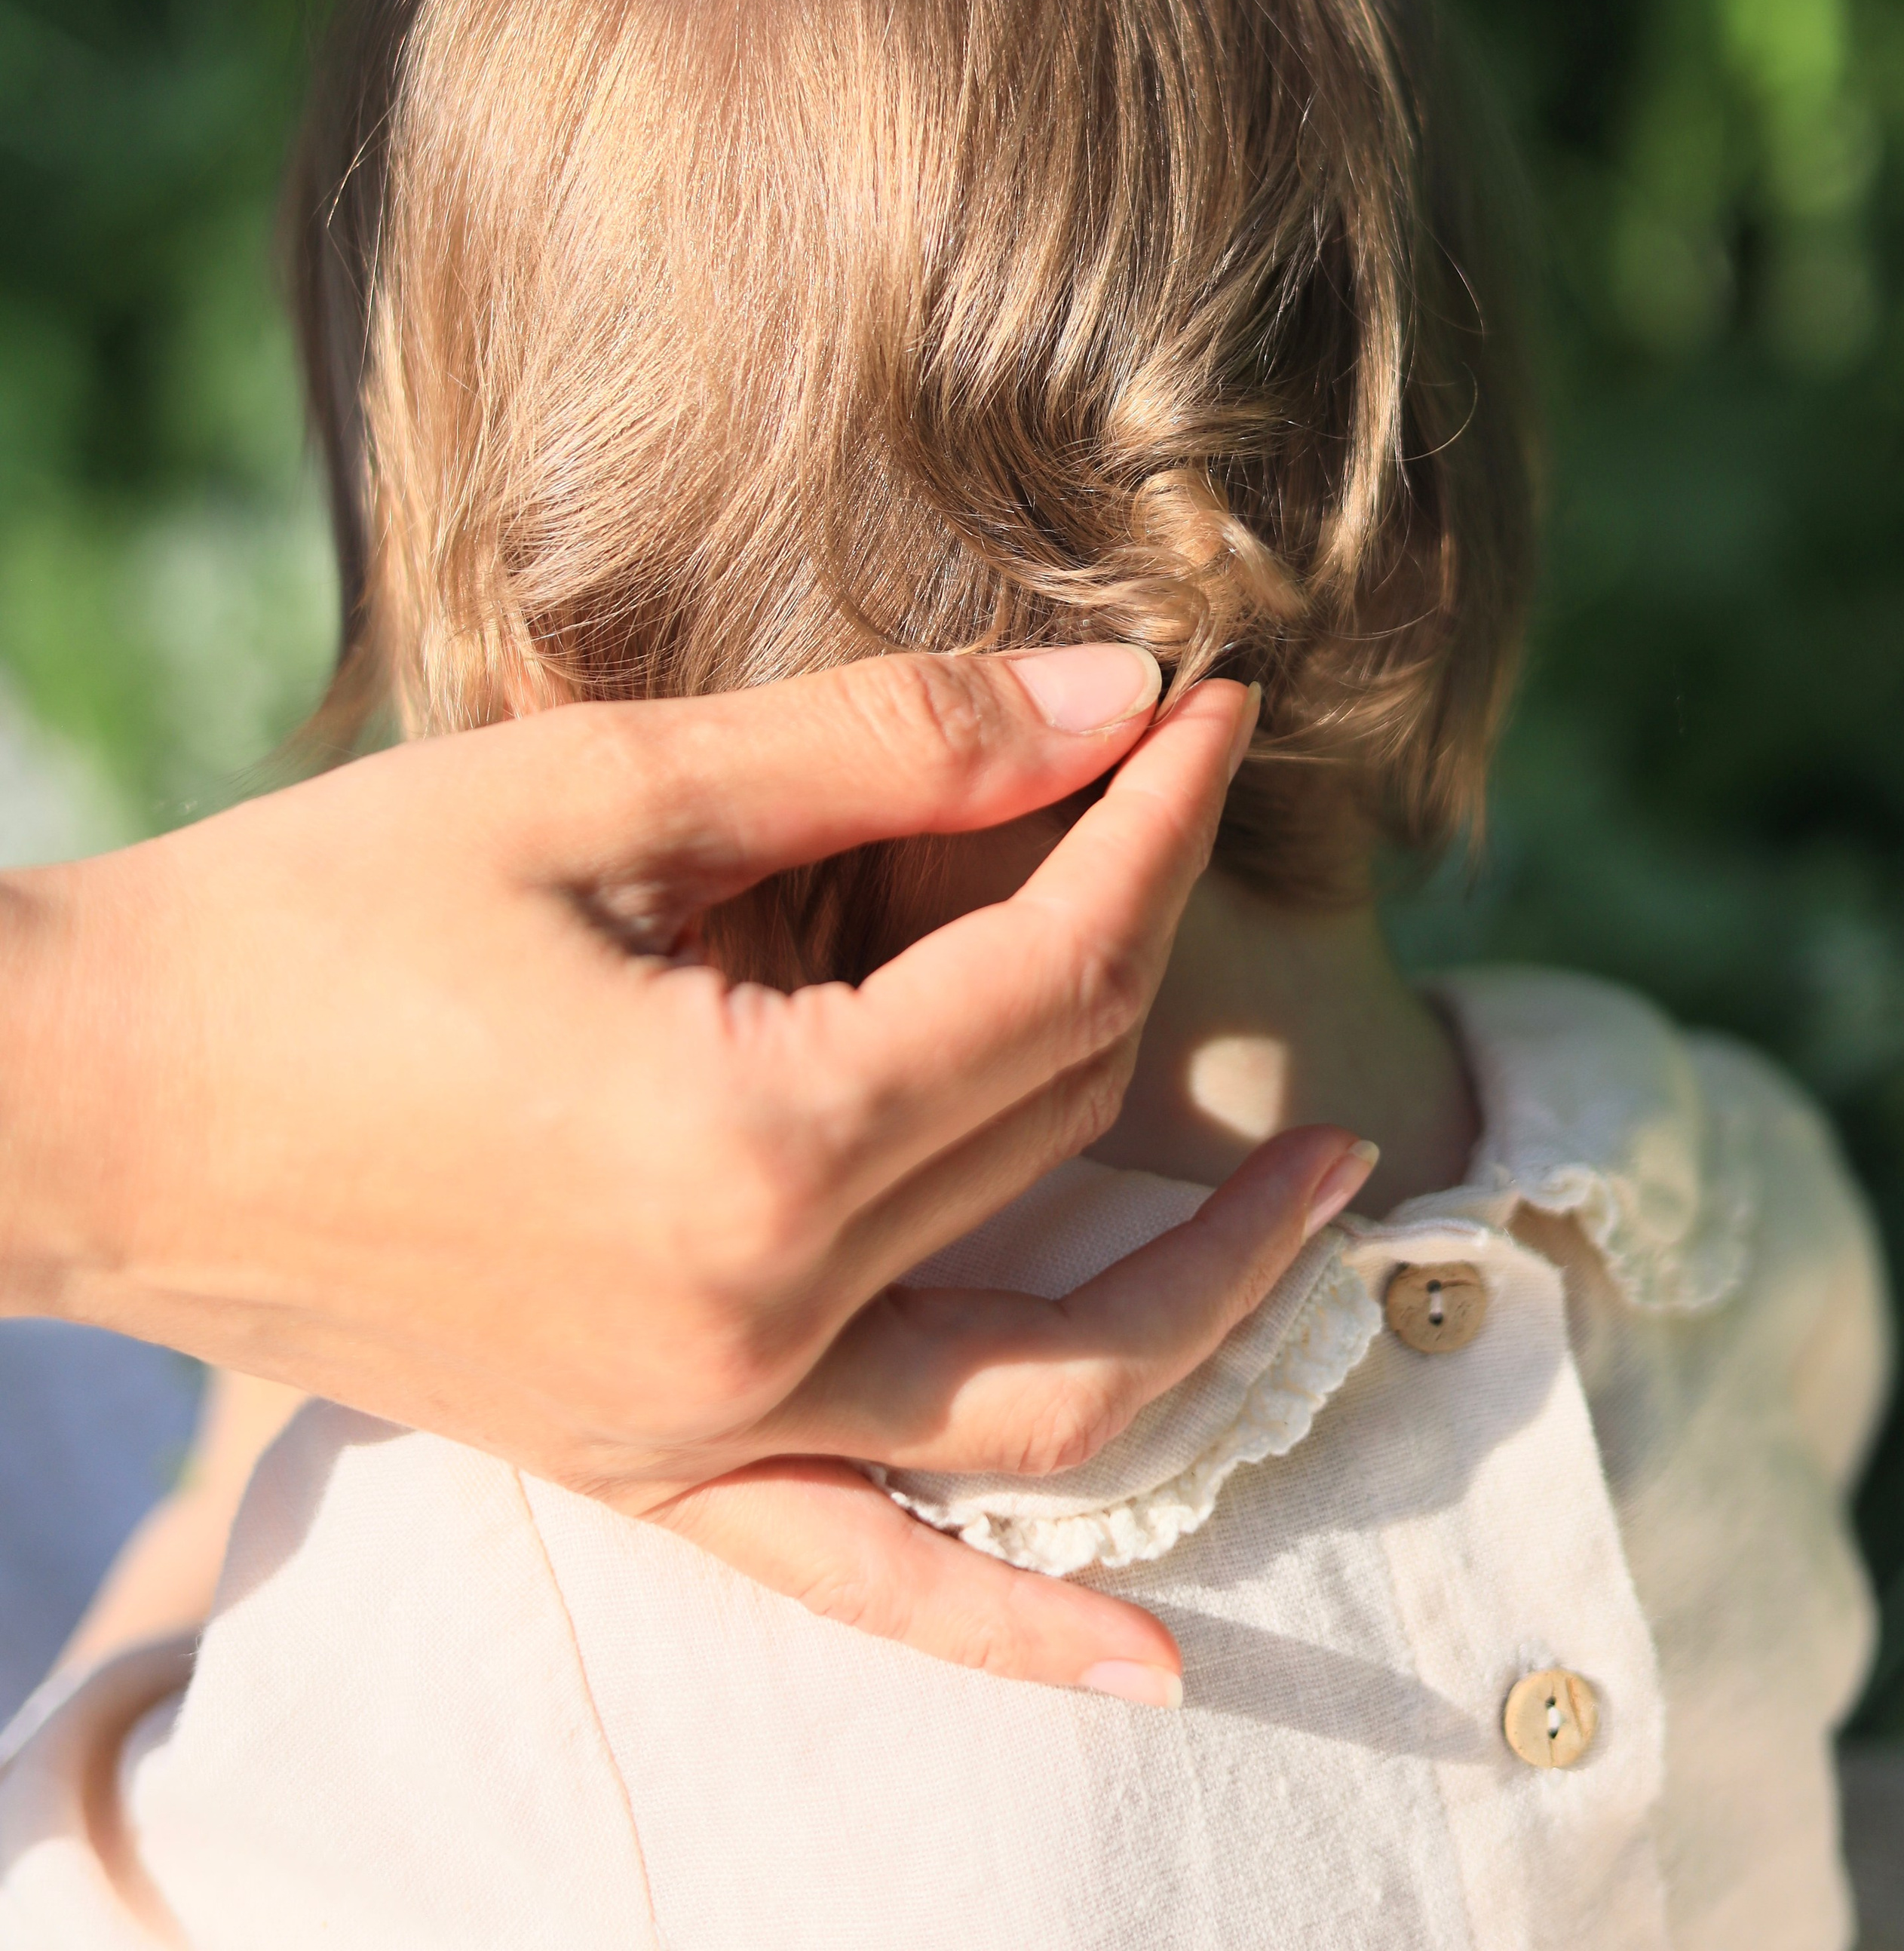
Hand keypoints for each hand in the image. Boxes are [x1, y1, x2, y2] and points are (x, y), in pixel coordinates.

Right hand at [0, 649, 1364, 1701]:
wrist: (91, 1098)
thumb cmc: (321, 915)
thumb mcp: (602, 790)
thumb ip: (886, 745)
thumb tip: (1114, 693)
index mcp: (753, 1140)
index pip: (1053, 980)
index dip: (1153, 826)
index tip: (1207, 711)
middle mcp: (756, 1320)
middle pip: (1050, 1133)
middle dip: (1148, 949)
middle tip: (1179, 807)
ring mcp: (704, 1425)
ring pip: (1036, 1380)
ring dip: (1209, 1292)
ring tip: (1326, 1187)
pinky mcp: (643, 1468)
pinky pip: (865, 1580)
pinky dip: (1013, 1629)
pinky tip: (1156, 1666)